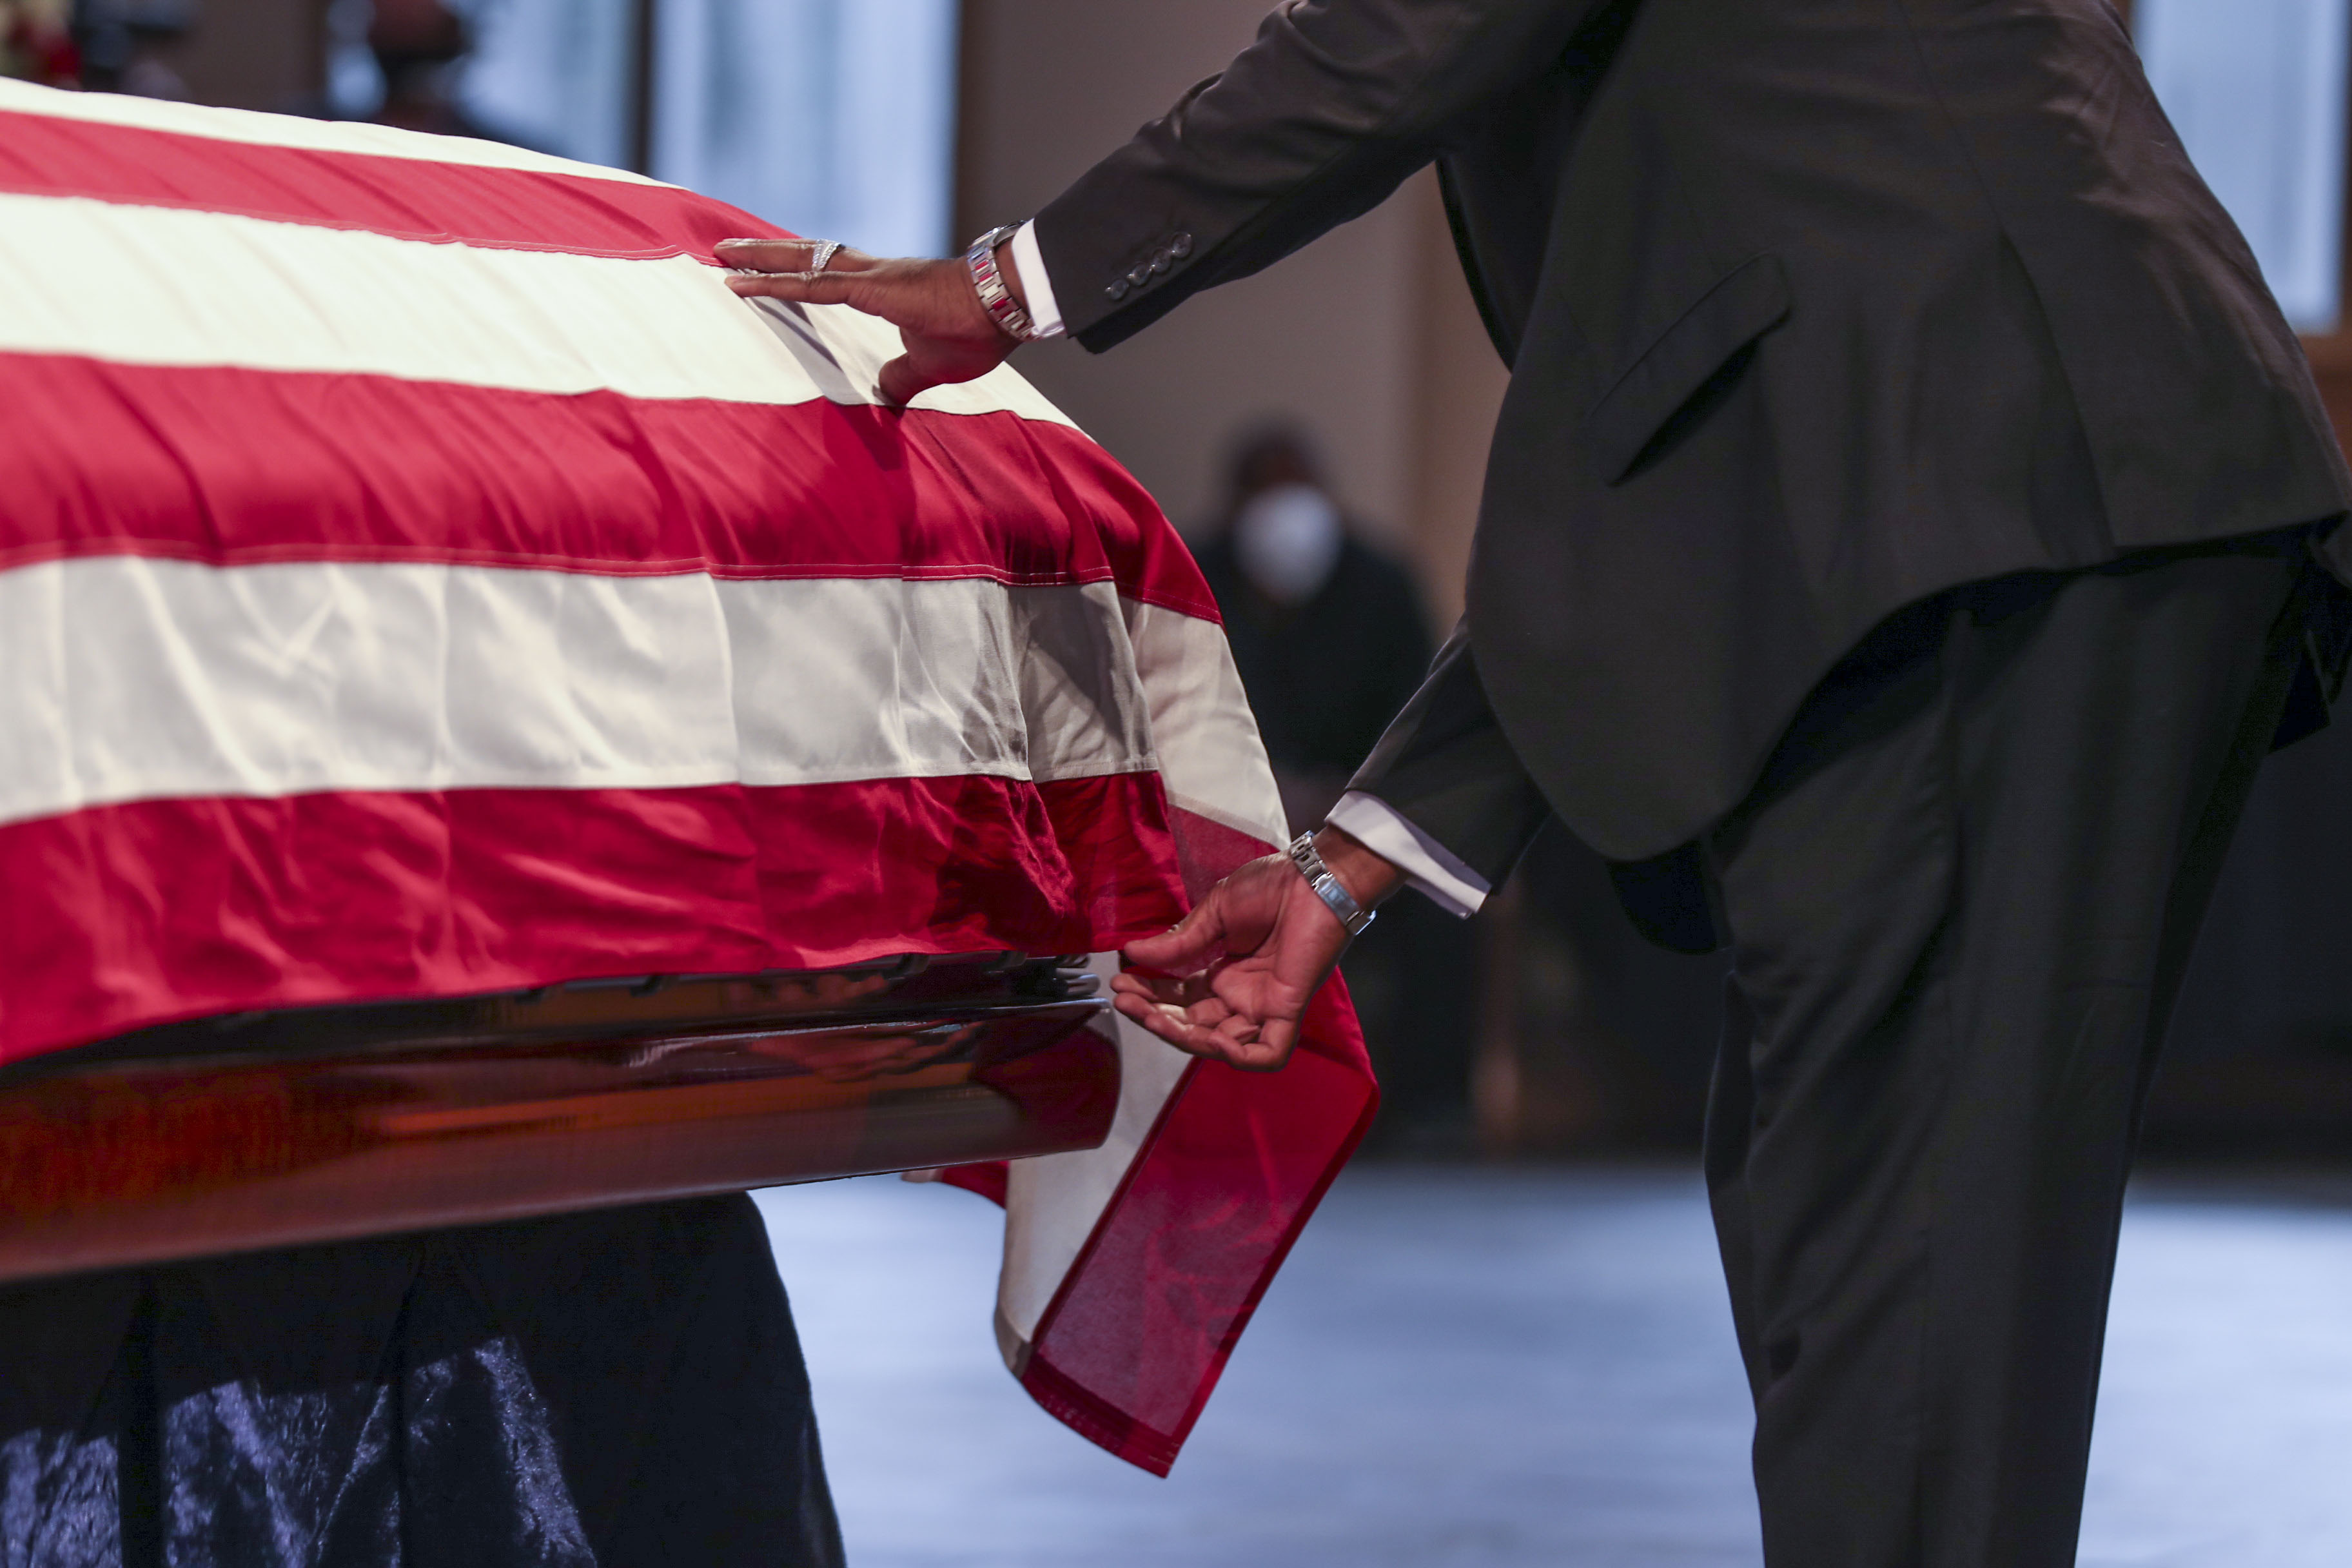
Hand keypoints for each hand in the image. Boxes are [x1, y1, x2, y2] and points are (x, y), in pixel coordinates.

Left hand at [718, 237, 1017, 405]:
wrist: (1007, 303)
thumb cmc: (979, 330)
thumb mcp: (931, 365)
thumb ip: (903, 377)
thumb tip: (884, 394)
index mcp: (886, 289)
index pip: (831, 274)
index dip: (797, 271)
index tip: (765, 269)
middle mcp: (873, 274)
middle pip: (809, 257)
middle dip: (766, 254)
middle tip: (726, 250)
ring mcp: (871, 277)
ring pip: (803, 261)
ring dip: (759, 259)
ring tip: (722, 255)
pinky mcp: (873, 289)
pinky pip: (812, 284)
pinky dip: (773, 283)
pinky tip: (741, 282)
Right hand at [1112, 828, 1402, 1070]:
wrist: (1313, 877)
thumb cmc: (1271, 887)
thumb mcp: (1213, 913)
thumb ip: (1178, 942)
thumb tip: (1131, 954)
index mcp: (1223, 973)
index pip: (1179, 999)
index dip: (1149, 996)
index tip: (1119, 983)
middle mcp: (1240, 995)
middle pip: (1192, 1025)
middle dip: (1155, 1017)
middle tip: (1125, 1001)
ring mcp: (1264, 1006)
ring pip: (1220, 1044)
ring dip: (1183, 1037)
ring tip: (1151, 1015)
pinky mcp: (1288, 1011)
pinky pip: (1267, 1053)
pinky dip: (1238, 1056)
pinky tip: (1210, 1038)